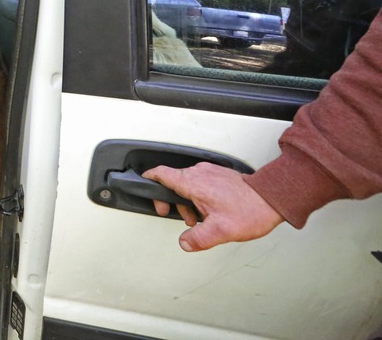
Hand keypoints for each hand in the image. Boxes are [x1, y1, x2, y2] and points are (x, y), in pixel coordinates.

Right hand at [142, 163, 283, 251]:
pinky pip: (201, 183)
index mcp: (193, 183)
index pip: (161, 174)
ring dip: (188, 201)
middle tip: (177, 215)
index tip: (143, 185)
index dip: (149, 180)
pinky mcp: (219, 175)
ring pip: (188, 184)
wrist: (273, 198)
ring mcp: (210, 172)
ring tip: (200, 218)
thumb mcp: (220, 232)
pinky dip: (200, 196)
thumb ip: (197, 239)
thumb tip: (185, 243)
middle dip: (172, 201)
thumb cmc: (250, 210)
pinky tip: (211, 211)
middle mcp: (199, 173)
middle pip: (173, 182)